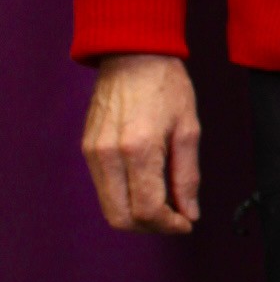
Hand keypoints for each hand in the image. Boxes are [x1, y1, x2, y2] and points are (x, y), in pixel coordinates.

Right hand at [83, 53, 201, 234]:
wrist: (133, 54)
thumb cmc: (166, 86)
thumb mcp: (189, 128)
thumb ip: (187, 176)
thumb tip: (189, 213)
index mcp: (139, 149)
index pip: (148, 210)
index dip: (169, 225)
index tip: (186, 223)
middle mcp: (109, 155)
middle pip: (121, 218)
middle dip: (150, 227)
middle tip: (174, 219)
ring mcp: (93, 153)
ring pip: (109, 207)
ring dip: (136, 215)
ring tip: (163, 203)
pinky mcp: (86, 149)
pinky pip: (103, 188)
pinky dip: (124, 197)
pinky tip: (145, 186)